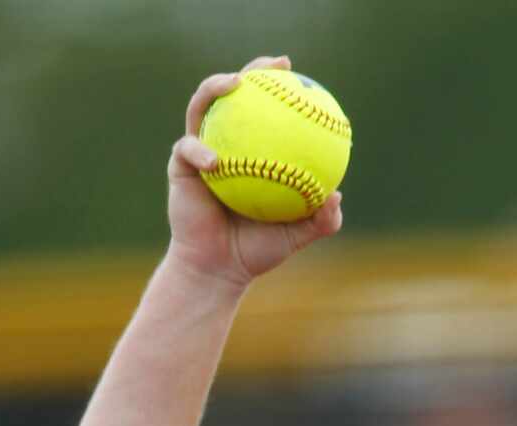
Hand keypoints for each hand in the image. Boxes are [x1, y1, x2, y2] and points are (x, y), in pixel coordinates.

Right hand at [167, 56, 343, 288]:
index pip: (264, 110)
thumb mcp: (296, 236)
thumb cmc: (257, 251)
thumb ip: (320, 219)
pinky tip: (215, 159)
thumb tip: (337, 195)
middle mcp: (224, 142)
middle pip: (232, 93)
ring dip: (215, 88)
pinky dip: (201, 151)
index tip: (295, 73)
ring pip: (202, 106)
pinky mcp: (180, 165)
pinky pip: (189, 149)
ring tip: (233, 85)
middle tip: (270, 65)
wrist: (219, 269)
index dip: (278, 86)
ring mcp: (199, 149)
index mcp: (251, 150)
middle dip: (250, 69)